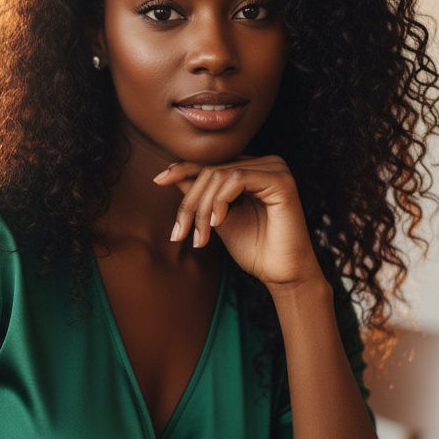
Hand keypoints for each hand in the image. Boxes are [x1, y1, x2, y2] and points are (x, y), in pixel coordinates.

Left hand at [154, 157, 321, 289]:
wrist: (280, 274)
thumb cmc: (254, 249)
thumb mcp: (217, 219)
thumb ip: (201, 197)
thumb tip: (172, 175)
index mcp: (252, 170)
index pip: (211, 164)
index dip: (183, 169)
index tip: (158, 180)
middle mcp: (265, 164)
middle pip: (211, 170)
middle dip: (190, 203)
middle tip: (179, 233)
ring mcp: (275, 169)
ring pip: (221, 174)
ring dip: (202, 208)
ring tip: (200, 237)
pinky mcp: (281, 180)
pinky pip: (238, 179)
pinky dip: (221, 201)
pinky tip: (217, 223)